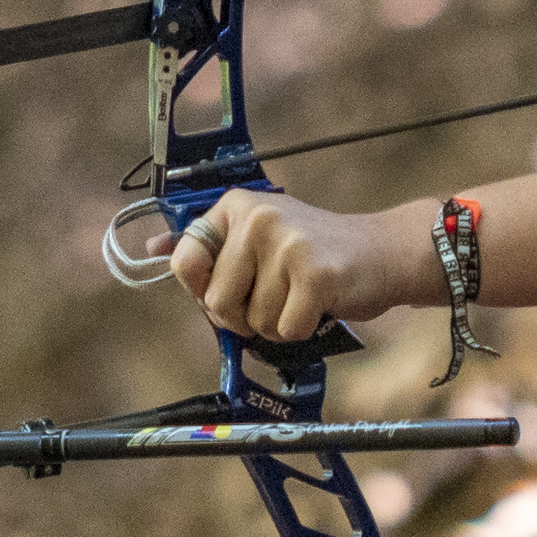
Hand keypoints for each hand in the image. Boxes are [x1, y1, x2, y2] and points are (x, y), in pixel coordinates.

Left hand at [163, 189, 396, 341]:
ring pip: (252, 322)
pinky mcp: (315, 276)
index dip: (203, 289)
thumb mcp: (259, 235)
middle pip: (215, 302)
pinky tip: (318, 304)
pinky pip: (284, 331)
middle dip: (242, 315)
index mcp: (236, 205)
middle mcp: (258, 218)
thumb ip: (210, 244)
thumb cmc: (316, 252)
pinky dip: (301, 330)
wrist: (385, 252)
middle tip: (275, 296)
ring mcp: (287, 245)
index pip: (184, 262)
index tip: (234, 284)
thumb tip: (151, 247)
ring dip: (276, 323)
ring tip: (301, 295)